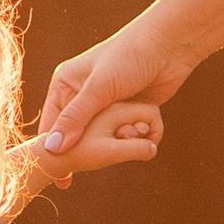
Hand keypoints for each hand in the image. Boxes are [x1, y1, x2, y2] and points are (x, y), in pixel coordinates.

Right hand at [35, 15, 192, 157]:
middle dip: (91, 148)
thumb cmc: (128, 57)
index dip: (54, 150)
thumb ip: (75, 118)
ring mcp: (108, 103)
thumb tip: (54, 149)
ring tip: (128, 137)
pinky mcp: (129, 108)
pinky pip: (126, 132)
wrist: (169, 44)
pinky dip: (134, 137)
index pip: (53, 123)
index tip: (60, 179)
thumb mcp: (98, 89)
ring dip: (118, 141)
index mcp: (66, 84)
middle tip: (92, 169)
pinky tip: (141, 136)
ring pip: (105, 136)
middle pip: (79, 134)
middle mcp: (83, 94)